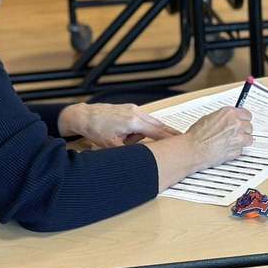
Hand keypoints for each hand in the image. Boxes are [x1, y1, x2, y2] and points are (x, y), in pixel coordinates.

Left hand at [59, 103, 178, 147]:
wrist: (84, 116)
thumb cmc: (96, 129)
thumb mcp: (112, 146)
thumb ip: (129, 152)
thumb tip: (140, 158)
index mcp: (134, 122)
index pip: (158, 132)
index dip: (171, 138)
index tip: (182, 141)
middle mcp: (136, 112)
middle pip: (158, 125)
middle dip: (166, 133)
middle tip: (179, 139)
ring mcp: (133, 109)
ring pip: (148, 123)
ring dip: (146, 132)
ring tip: (125, 139)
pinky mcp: (129, 108)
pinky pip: (140, 119)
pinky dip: (140, 127)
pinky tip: (126, 133)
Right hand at [185, 107, 253, 169]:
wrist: (194, 150)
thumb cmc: (197, 136)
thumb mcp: (209, 118)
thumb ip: (224, 117)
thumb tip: (229, 118)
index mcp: (229, 113)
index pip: (247, 114)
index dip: (244, 118)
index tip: (243, 120)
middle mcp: (236, 124)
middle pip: (249, 126)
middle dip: (243, 129)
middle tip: (235, 132)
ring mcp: (238, 138)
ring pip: (249, 138)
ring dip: (242, 140)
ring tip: (232, 141)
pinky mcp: (237, 150)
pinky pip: (242, 149)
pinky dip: (236, 149)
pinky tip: (227, 147)